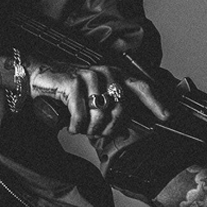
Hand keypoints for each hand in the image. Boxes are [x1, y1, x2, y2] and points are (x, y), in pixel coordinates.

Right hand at [26, 61, 171, 137]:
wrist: (39, 75)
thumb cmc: (67, 90)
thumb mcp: (93, 99)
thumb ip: (110, 110)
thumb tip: (122, 130)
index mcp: (115, 76)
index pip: (142, 87)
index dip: (156, 102)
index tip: (167, 117)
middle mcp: (106, 73)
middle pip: (122, 109)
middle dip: (110, 128)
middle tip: (96, 133)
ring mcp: (90, 76)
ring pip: (102, 114)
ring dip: (91, 128)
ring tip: (82, 128)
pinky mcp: (74, 82)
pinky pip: (82, 114)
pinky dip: (76, 126)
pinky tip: (72, 126)